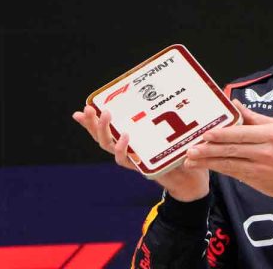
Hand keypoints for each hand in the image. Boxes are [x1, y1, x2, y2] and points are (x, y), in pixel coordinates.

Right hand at [72, 105, 209, 201]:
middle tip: (88, 109)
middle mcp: (127, 150)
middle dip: (93, 123)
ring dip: (104, 130)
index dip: (92, 122)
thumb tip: (165, 96)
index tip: (81, 109)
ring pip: (109, 146)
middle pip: (102, 137)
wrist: (191, 176)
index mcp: (130, 141)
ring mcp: (132, 159)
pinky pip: (125, 160)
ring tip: (105, 115)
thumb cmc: (180, 152)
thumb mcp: (171, 132)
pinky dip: (122, 148)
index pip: (106, 130)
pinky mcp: (141, 167)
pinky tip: (124, 135)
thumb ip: (165, 120)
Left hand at [184, 99, 272, 197]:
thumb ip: (254, 117)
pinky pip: (233, 173)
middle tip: (191, 149)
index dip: (223, 134)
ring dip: (208, 162)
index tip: (206, 134)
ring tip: (190, 160)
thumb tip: (234, 105)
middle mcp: (264, 151)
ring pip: (230, 163)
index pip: (242, 133)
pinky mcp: (255, 179)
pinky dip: (218, 169)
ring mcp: (259, 167)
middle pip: (233, 149)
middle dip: (209, 149)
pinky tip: (206, 166)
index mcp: (270, 134)